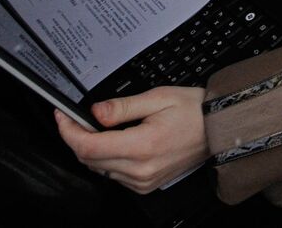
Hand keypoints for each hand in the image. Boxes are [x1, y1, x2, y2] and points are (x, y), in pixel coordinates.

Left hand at [54, 87, 208, 193]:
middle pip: (88, 159)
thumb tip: (95, 112)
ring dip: (90, 149)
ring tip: (98, 128)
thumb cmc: (194, 111)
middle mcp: (140, 169)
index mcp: (142, 146)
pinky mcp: (144, 185)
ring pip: (98, 168)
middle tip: (75, 118)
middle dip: (76, 137)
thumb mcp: (158, 97)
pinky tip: (115, 143)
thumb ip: (122, 106)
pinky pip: (113, 175)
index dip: (69, 131)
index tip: (63, 116)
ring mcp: (142, 181)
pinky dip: (106, 159)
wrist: (218, 129)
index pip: (89, 146)